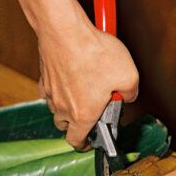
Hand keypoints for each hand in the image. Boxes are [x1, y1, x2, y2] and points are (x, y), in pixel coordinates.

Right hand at [37, 23, 137, 148]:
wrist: (65, 31)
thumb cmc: (94, 54)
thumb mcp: (129, 76)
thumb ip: (131, 93)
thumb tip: (128, 96)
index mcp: (82, 115)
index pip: (76, 142)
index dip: (85, 145)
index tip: (92, 141)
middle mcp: (63, 108)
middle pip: (65, 126)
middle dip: (77, 124)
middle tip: (92, 111)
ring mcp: (51, 93)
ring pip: (57, 109)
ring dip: (68, 106)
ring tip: (84, 92)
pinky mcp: (44, 77)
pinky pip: (50, 91)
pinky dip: (59, 89)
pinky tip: (70, 78)